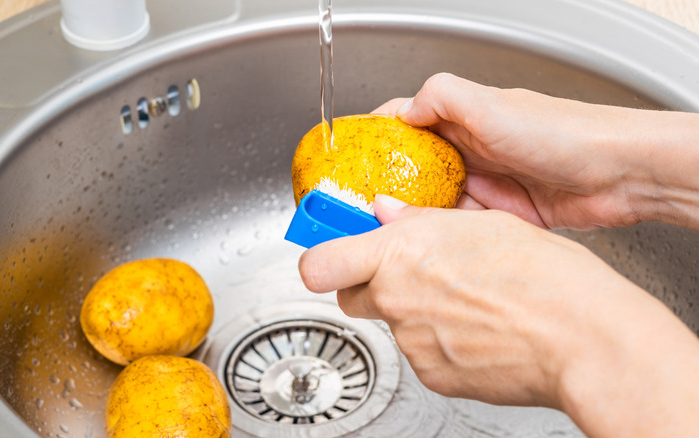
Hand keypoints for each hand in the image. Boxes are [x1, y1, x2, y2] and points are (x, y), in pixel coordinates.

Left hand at [298, 196, 698, 436]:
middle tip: (407, 274)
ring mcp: (411, 342)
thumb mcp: (480, 223)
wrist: (583, 337)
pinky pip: (421, 353)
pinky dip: (438, 342)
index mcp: (400, 253)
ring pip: (392, 324)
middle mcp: (395, 299)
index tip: (324, 253)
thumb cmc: (544, 276)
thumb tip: (385, 214)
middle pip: (350, 295)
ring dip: (412, 312)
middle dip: (370, 284)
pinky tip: (476, 329)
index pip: (319, 263)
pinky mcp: (431, 376)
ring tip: (464, 300)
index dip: (317, 259)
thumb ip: (418, 222)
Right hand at [373, 73, 698, 230]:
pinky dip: (442, 235)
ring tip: (385, 231)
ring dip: (412, 215)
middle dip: (385, 186)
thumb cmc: (566, 133)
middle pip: (412, 168)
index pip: (405, 122)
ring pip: (432, 201)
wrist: (619, 175)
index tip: (347, 159)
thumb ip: (443, 98)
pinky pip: (459, 226)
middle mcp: (470, 148)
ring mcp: (484, 182)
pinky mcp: (500, 214)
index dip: (374, 139)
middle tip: (358, 207)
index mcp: (463, 118)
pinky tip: (428, 244)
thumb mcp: (493, 106)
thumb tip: (401, 112)